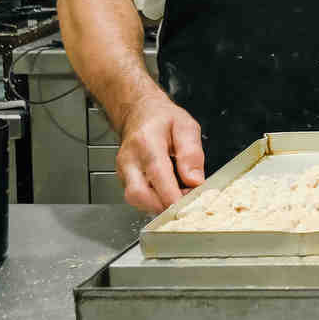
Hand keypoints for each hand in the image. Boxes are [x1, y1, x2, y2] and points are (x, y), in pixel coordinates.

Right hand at [115, 94, 205, 214]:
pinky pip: (136, 198)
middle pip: (138, 193)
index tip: (186, 205)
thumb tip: (195, 181)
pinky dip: (154, 202)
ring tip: (179, 195)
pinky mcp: (124, 179)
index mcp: (146, 141)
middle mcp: (129, 158)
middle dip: (163, 205)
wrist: (140, 113)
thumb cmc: (163, 119)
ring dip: (159, 205)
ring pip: (135, 199)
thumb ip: (191, 153)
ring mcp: (124, 170)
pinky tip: (168, 193)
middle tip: (185, 202)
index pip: (156, 173)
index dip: (171, 194)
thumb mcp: (186, 126)